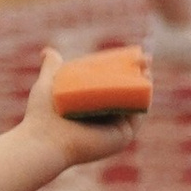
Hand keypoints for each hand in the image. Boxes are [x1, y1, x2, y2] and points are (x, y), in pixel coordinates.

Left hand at [23, 46, 138, 169]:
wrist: (45, 139)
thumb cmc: (43, 114)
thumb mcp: (50, 83)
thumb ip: (52, 68)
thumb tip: (47, 51)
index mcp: (91, 107)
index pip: (110, 85)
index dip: (122, 69)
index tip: (131, 54)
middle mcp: (104, 119)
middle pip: (125, 93)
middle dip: (138, 75)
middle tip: (144, 58)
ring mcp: (114, 128)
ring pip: (134, 103)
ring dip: (145, 85)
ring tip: (147, 67)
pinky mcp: (122, 136)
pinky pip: (138, 115)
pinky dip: (144, 99)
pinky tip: (146, 83)